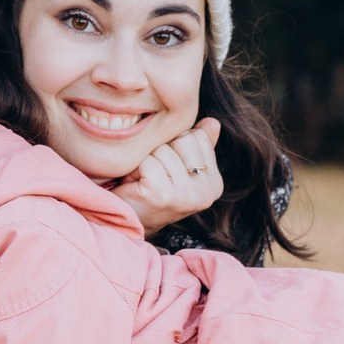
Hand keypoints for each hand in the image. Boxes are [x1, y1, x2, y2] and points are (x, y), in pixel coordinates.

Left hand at [111, 118, 222, 235]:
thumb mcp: (179, 167)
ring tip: (144, 180)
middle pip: (183, 139)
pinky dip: (136, 169)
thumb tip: (212, 122)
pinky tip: (136, 184)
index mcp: (214, 184)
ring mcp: (186, 195)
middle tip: (154, 173)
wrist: (129, 221)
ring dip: (147, 160)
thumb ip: (197, 146)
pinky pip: (148, 161)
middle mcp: (206, 193)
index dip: (176, 144)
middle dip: (162, 150)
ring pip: (163, 149)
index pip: (198, 136)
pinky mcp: (163, 195)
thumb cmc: (152, 190)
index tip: (168, 167)